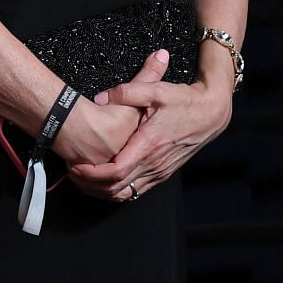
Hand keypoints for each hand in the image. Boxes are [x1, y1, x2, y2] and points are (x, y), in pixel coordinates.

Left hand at [67, 50, 232, 200]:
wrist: (211, 113)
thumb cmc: (184, 101)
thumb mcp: (155, 90)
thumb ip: (126, 92)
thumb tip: (100, 98)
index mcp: (150, 145)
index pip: (117, 171)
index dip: (93, 173)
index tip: (76, 166)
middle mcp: (155, 163)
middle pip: (118, 186)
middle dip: (91, 183)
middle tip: (71, 172)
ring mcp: (161, 171)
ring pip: (128, 192)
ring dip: (103, 190)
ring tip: (82, 179)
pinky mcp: (164, 173)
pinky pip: (138, 190)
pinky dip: (119, 191)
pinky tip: (104, 183)